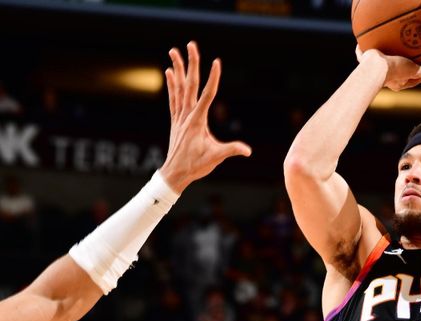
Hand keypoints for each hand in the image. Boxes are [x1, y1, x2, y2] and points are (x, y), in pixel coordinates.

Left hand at [159, 42, 251, 193]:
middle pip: (190, 84)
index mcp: (197, 121)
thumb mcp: (216, 158)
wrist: (175, 173)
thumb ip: (231, 150)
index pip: (207, 95)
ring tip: (174, 50)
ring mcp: (179, 116)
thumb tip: (248, 150)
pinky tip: (169, 72)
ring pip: (179, 87)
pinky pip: (173, 98)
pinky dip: (172, 84)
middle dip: (192, 63)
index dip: (213, 78)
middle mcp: (186, 115)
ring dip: (178, 68)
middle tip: (192, 45)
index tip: (217, 62)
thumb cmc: (196, 166)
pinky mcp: (176, 120)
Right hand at [356, 47, 420, 91]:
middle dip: (403, 68)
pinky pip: (364, 54)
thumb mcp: (413, 70)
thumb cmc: (395, 71)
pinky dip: (363, 49)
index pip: (412, 80)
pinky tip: (365, 42)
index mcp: (398, 83)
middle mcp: (387, 79)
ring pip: (381, 63)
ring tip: (389, 48)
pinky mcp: (365, 61)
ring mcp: (376, 70)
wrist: (376, 67)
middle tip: (410, 60)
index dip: (420, 76)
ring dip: (384, 58)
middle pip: (397, 73)